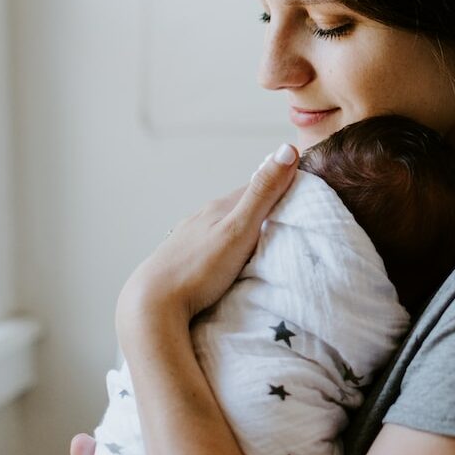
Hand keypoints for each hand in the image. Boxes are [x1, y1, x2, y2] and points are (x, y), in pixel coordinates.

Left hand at [116, 143, 298, 340]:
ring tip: (262, 243)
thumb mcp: (239, 229)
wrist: (151, 306)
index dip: (281, 186)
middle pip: (240, 206)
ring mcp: (189, 238)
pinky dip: (225, 247)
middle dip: (263, 208)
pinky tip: (227, 260)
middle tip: (289, 221)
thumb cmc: (198, 269)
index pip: (257, 186)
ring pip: (223, 225)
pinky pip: (210, 245)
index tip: (303, 193)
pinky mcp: (181, 260)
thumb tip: (287, 148)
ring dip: (243, 229)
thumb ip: (263, 192)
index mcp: (219, 207)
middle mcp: (202, 217)